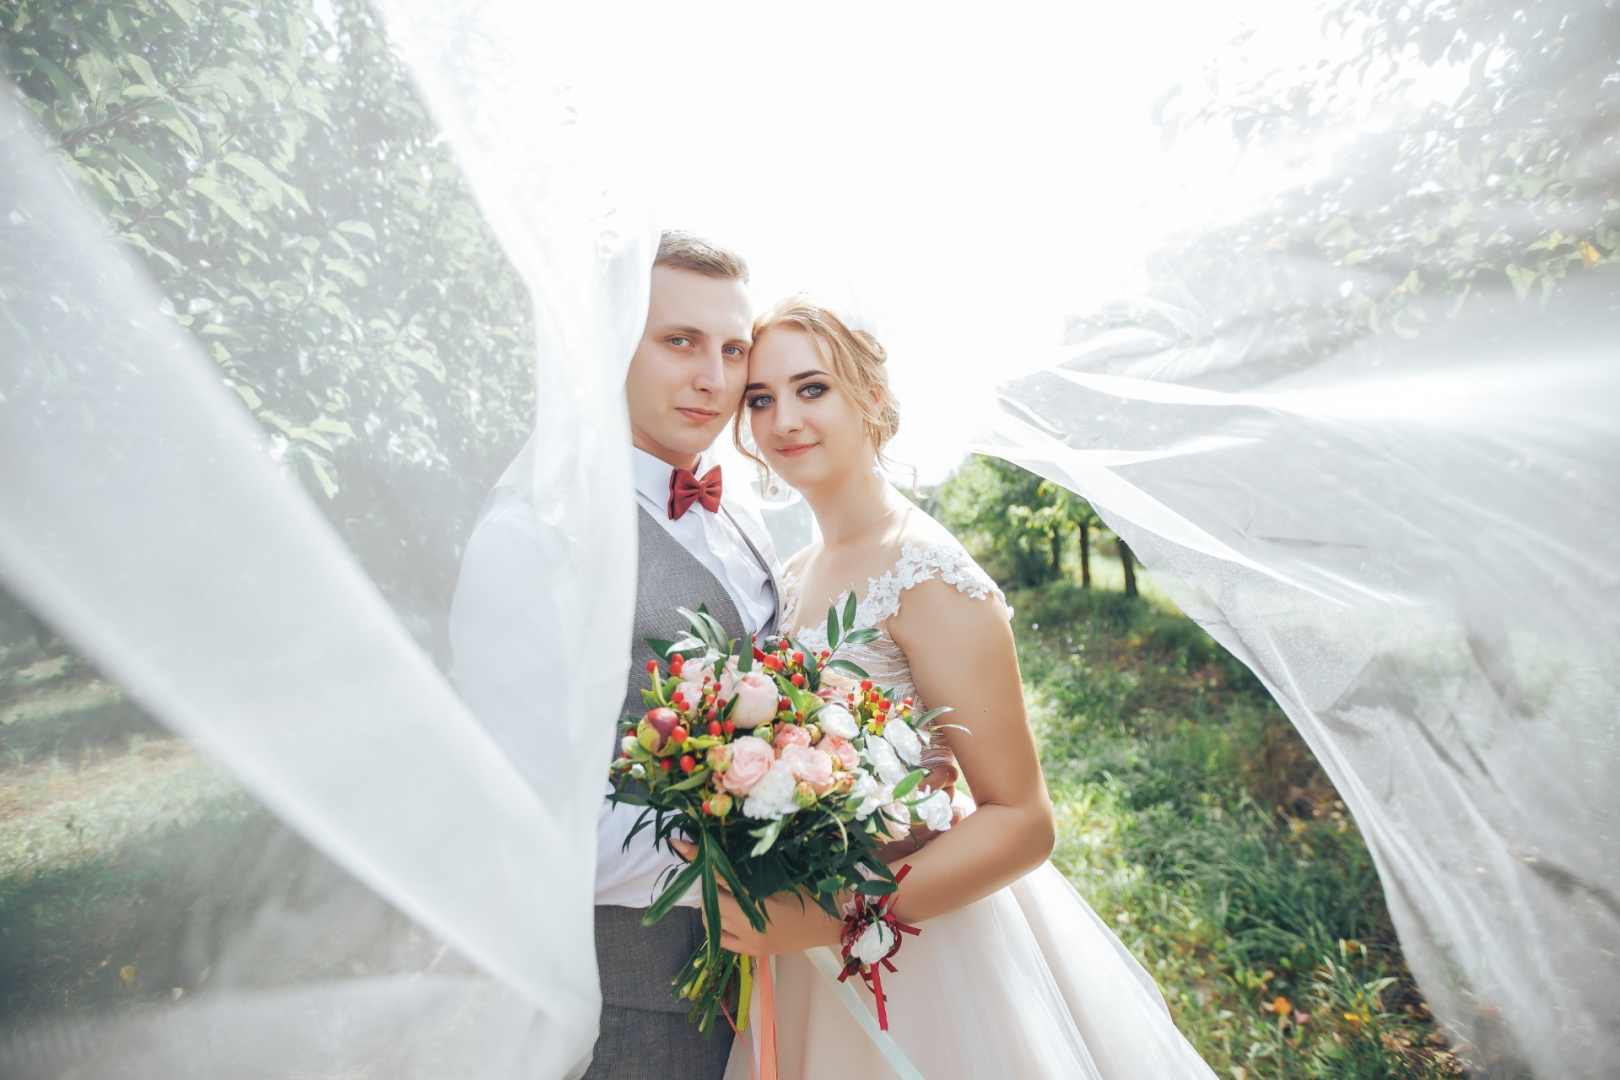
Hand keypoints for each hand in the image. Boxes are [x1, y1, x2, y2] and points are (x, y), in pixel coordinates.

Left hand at [670, 838, 844, 955]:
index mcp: (763, 903)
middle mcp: (752, 927)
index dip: (700, 859)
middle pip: (711, 901)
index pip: (720, 876)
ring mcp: (751, 944)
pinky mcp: (754, 954)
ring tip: (718, 888)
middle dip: (704, 882)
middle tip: (703, 865)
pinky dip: (717, 923)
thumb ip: (754, 868)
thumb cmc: (818, 892)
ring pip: (712, 922)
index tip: (680, 844)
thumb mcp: (786, 874)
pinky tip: (725, 910)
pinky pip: (722, 939)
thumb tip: (725, 849)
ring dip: (710, 903)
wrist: (839, 924)